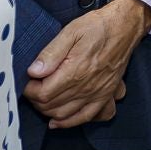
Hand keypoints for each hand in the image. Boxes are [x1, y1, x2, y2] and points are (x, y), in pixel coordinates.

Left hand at [23, 0, 149, 127]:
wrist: (124, 27)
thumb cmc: (97, 27)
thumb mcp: (71, 31)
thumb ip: (51, 53)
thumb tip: (34, 71)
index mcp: (75, 71)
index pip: (43, 93)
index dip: (29, 90)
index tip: (26, 81)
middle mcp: (86, 87)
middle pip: (51, 105)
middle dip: (35, 100)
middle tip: (31, 88)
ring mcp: (96, 94)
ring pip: (64, 114)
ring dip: (47, 111)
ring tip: (40, 100)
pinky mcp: (105, 96)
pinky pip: (85, 117)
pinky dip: (69, 122)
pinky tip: (57, 121)